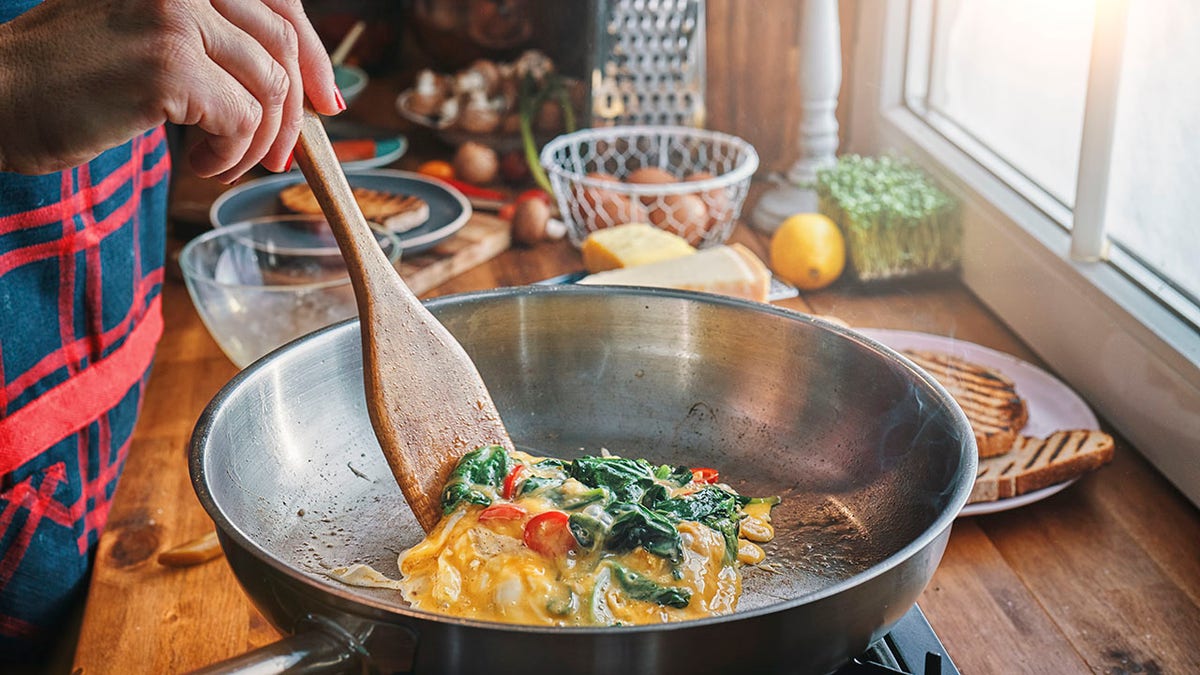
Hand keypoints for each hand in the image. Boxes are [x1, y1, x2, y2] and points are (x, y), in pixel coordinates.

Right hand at [0, 0, 341, 179]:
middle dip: (294, 112)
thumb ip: (220, 44)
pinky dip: (231, 154)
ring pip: (269, 88)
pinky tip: (199, 164)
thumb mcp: (154, 36)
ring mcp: (176, 17)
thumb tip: (306, 85)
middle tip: (279, 158)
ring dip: (256, 141)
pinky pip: (243, 122)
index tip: (328, 102)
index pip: (280, 4)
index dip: (313, 55)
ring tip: (218, 161)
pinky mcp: (170, 67)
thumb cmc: (74, 78)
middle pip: (282, 45)